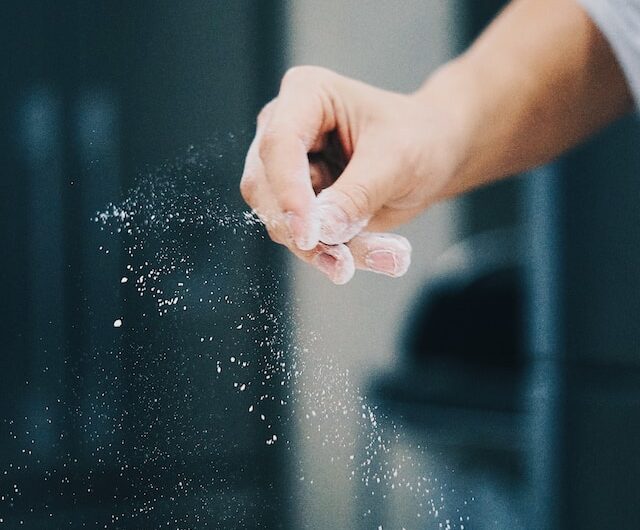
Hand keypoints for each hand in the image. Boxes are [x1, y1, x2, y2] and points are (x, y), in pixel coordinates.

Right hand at [240, 66, 460, 283]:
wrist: (433, 154)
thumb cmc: (419, 138)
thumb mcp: (398, 160)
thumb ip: (358, 193)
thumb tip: (322, 230)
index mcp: (306, 94)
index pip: (279, 145)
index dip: (289, 193)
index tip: (310, 235)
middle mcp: (284, 127)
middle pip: (265, 188)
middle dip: (302, 230)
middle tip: (345, 263)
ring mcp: (285, 167)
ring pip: (278, 219)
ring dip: (321, 249)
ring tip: (379, 257)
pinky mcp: (296, 201)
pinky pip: (299, 236)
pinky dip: (330, 254)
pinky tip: (368, 254)